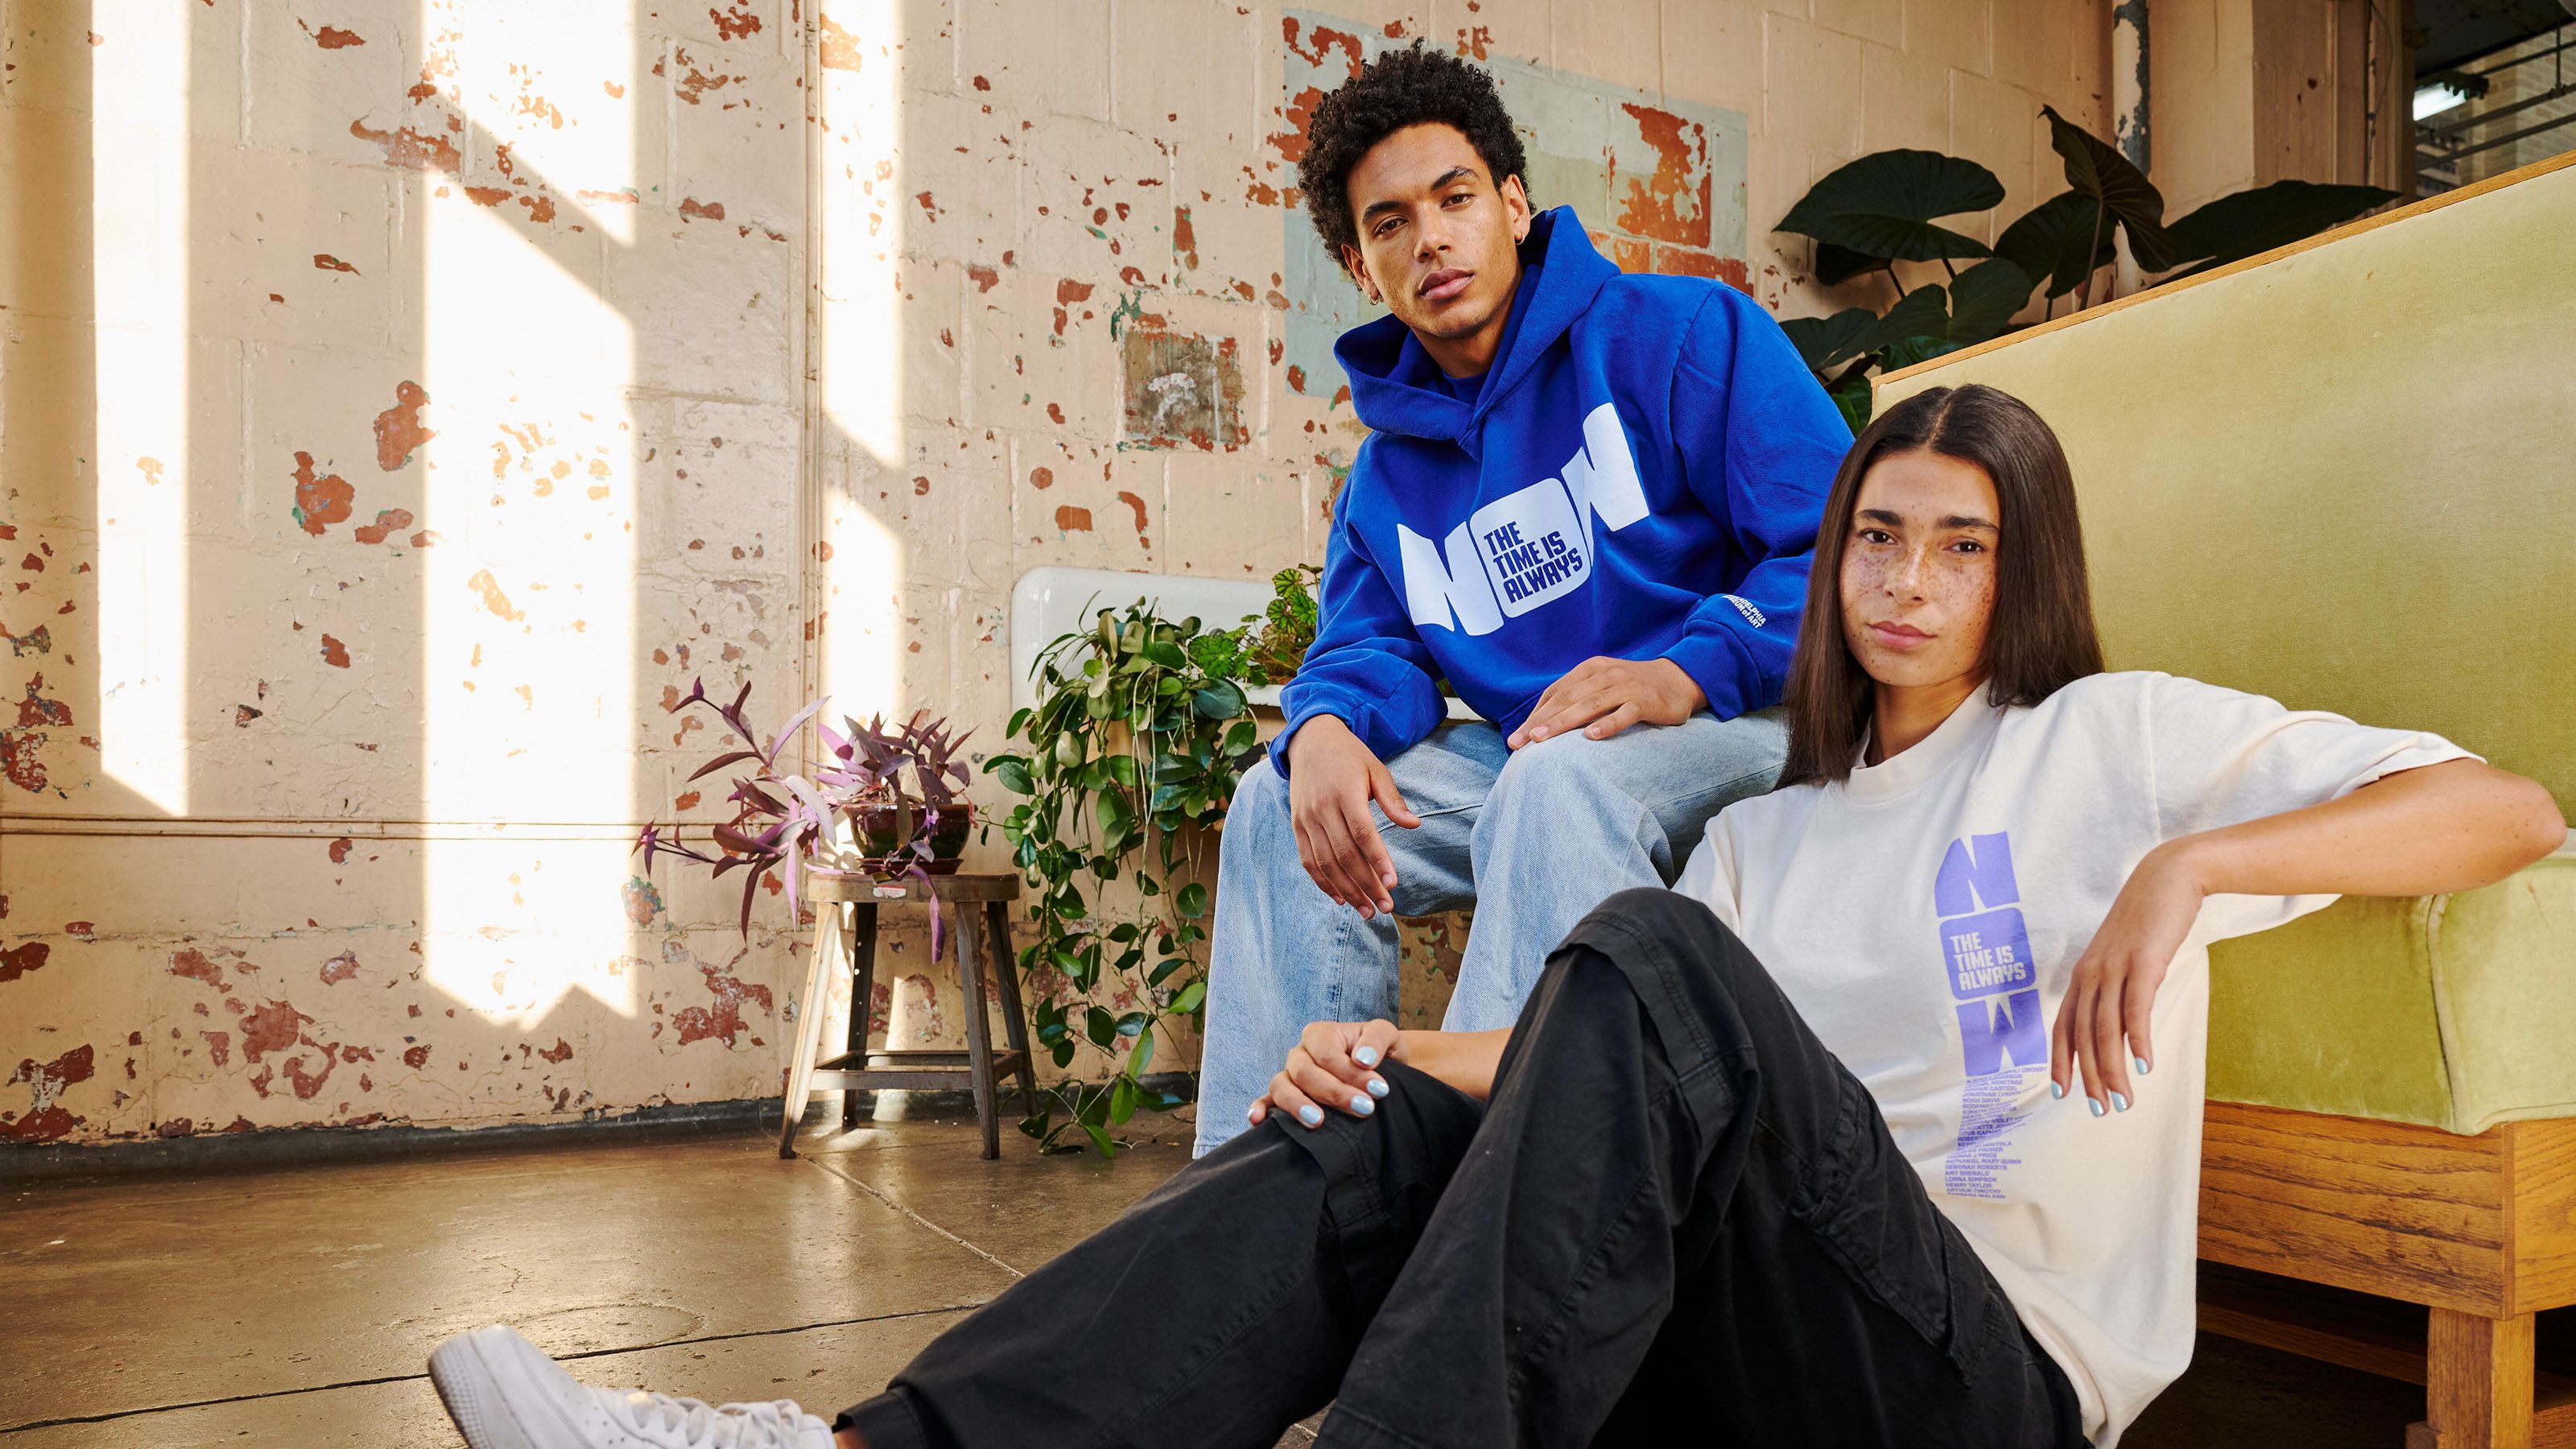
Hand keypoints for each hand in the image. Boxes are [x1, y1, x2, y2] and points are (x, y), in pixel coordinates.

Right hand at [1250, 1019, 1403, 1128]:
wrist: (1381, 1070)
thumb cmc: (1380, 1052)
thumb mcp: (1387, 1035)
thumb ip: (1377, 1039)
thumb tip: (1362, 1059)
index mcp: (1320, 1034)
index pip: (1327, 1055)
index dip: (1351, 1073)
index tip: (1380, 1090)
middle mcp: (1300, 1053)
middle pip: (1305, 1073)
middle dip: (1335, 1093)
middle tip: (1365, 1109)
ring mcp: (1289, 1075)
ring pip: (1281, 1087)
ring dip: (1298, 1105)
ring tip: (1319, 1122)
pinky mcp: (1285, 1096)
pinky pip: (1267, 1100)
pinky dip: (1260, 1108)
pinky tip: (1257, 1121)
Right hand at [1286, 715, 1420, 918]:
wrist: (1310, 740)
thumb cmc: (1350, 755)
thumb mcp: (1376, 769)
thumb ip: (1392, 800)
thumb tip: (1414, 825)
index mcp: (1345, 793)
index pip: (1363, 834)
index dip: (1378, 860)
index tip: (1393, 883)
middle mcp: (1322, 808)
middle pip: (1345, 855)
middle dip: (1367, 885)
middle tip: (1385, 906)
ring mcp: (1306, 819)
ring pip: (1326, 863)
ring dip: (1347, 890)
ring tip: (1366, 910)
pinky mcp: (1296, 825)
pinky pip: (1308, 860)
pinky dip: (1322, 882)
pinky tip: (1341, 898)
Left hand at [1507, 657, 1704, 748]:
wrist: (1678, 679)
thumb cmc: (1633, 687)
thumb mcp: (1602, 684)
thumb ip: (1578, 697)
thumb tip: (1543, 723)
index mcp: (1590, 670)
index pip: (1556, 693)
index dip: (1535, 715)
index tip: (1517, 737)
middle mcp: (1605, 675)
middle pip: (1566, 699)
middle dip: (1539, 722)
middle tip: (1519, 742)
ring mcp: (1625, 687)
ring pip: (1589, 705)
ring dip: (1562, 723)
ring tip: (1541, 740)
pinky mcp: (1645, 700)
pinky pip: (1624, 712)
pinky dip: (1607, 724)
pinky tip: (1592, 737)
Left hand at [2048, 841, 2206, 1116]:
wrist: (2168, 878)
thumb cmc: (2148, 921)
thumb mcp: (2125, 959)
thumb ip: (2118, 990)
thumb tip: (2122, 1027)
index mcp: (2083, 974)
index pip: (2063, 1026)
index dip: (2060, 1061)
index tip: (2062, 1092)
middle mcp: (2091, 973)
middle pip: (2083, 1036)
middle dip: (2090, 1077)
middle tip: (2101, 1110)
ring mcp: (2115, 967)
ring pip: (2106, 1029)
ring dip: (2114, 1070)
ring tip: (2123, 1101)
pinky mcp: (2144, 962)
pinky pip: (2136, 1009)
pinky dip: (2139, 1041)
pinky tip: (2145, 1066)